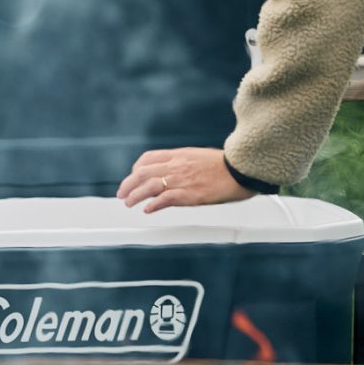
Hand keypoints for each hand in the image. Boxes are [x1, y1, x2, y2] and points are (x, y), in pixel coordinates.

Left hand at [117, 146, 253, 211]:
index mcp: (179, 154)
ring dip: (135, 195)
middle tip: (122, 193)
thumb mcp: (200, 157)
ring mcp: (181, 179)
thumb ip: (185, 163)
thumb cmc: (226, 166)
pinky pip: (164, 199)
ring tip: (128, 203)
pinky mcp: (189, 194)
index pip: (148, 158)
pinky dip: (153, 204)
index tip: (132, 176)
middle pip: (143, 172)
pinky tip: (148, 210)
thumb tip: (176, 171)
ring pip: (149, 185)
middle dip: (128, 184)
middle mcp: (176, 165)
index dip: (136, 168)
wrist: (241, 170)